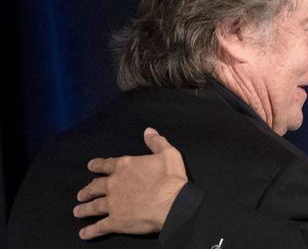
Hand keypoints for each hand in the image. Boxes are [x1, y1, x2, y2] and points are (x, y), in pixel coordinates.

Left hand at [73, 127, 188, 239]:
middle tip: (81, 194)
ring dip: (85, 208)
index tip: (91, 166)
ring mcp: (113, 203)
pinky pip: (100, 227)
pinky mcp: (115, 221)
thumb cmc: (171, 178)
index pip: (106, 164)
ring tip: (78, 210)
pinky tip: (84, 233)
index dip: (97, 165)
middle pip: (96, 186)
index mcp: (125, 166)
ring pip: (94, 206)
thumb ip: (156, 142)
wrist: (172, 203)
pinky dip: (91, 231)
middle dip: (88, 190)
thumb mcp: (168, 154)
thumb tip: (148, 131)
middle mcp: (114, 184)